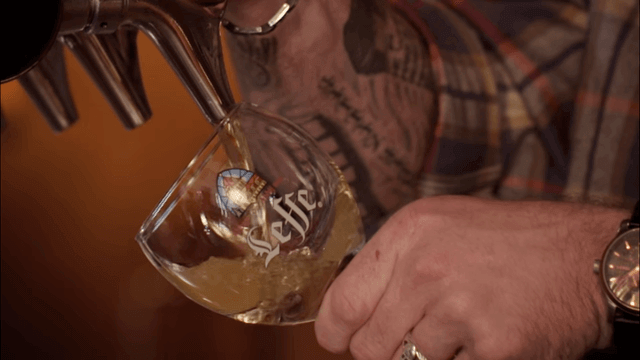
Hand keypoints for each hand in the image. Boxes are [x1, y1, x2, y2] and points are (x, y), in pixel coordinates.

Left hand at [315, 196, 627, 359]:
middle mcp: (425, 270)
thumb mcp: (439, 228)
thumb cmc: (508, 242)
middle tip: (421, 334)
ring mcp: (458, 310)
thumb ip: (392, 266)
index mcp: (406, 235)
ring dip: (434, 355)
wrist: (584, 255)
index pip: (342, 304)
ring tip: (465, 326)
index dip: (338, 332)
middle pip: (370, 348)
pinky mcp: (494, 347)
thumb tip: (350, 314)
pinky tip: (487, 337)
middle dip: (387, 351)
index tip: (343, 339)